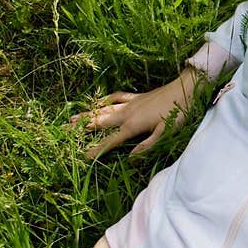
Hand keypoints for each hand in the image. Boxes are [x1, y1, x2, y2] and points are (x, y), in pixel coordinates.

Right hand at [68, 66, 204, 159]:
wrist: (184, 89)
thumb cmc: (177, 112)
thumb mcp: (165, 132)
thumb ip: (147, 145)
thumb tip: (130, 158)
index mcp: (132, 126)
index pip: (110, 141)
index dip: (96, 150)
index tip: (82, 157)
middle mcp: (126, 114)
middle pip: (99, 122)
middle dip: (81, 128)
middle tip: (62, 131)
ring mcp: (130, 104)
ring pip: (104, 109)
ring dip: (88, 114)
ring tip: (72, 118)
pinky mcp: (137, 96)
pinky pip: (116, 97)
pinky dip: (105, 99)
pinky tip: (99, 101)